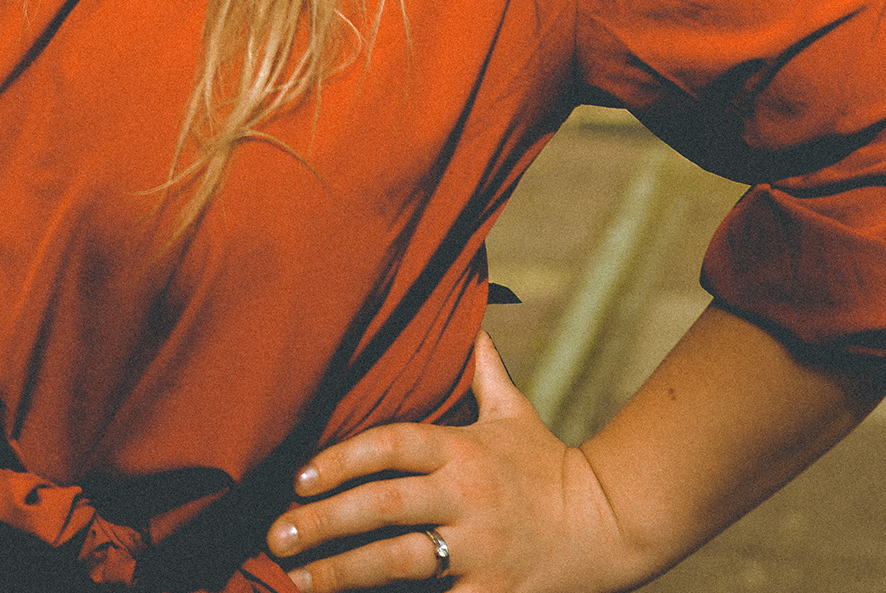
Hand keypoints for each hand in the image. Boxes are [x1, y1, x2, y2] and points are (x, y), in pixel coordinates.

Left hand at [266, 333, 631, 592]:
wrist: (610, 524)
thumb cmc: (549, 466)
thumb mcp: (514, 411)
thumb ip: (483, 369)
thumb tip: (470, 319)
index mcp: (463, 448)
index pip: (392, 444)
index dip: (342, 458)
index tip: (299, 476)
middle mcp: (467, 495)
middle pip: (385, 504)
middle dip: (325, 520)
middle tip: (276, 533)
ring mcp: (480, 548)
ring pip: (401, 560)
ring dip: (343, 572)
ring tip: (295, 581)